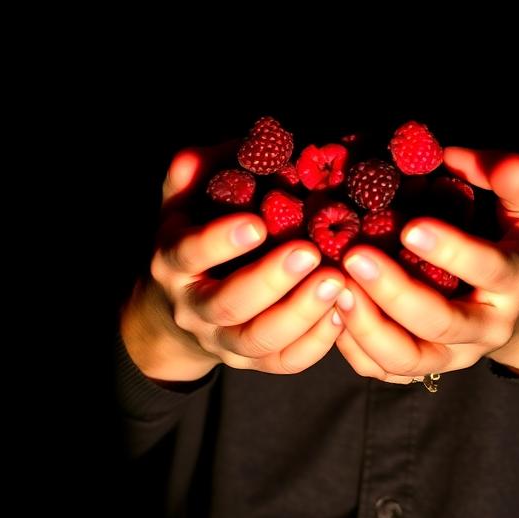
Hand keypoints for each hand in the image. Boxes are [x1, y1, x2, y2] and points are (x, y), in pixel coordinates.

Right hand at [119, 142, 344, 382]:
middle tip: (311, 252)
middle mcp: (196, 308)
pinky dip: (317, 343)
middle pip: (230, 306)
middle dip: (272, 281)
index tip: (256, 222)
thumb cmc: (191, 238)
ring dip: (302, 314)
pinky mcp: (256, 362)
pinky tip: (344, 313)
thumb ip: (191, 176)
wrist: (174, 311)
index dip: (220, 242)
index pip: (190, 255)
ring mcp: (226, 342)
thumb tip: (208, 154)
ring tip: (339, 281)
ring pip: (260, 341)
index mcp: (175, 263)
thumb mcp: (181, 203)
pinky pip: (286, 363)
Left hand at [333, 146, 518, 383]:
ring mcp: (455, 355)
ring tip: (336, 287)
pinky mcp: (426, 368)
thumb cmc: (514, 241)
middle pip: (440, 323)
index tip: (411, 227)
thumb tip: (455, 154)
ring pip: (408, 358)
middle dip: (395, 293)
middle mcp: (487, 326)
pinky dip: (354, 347)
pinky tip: (332, 310)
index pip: (487, 270)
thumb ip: (507, 176)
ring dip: (367, 327)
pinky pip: (385, 370)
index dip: (451, 251)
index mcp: (515, 280)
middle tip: (355, 256)